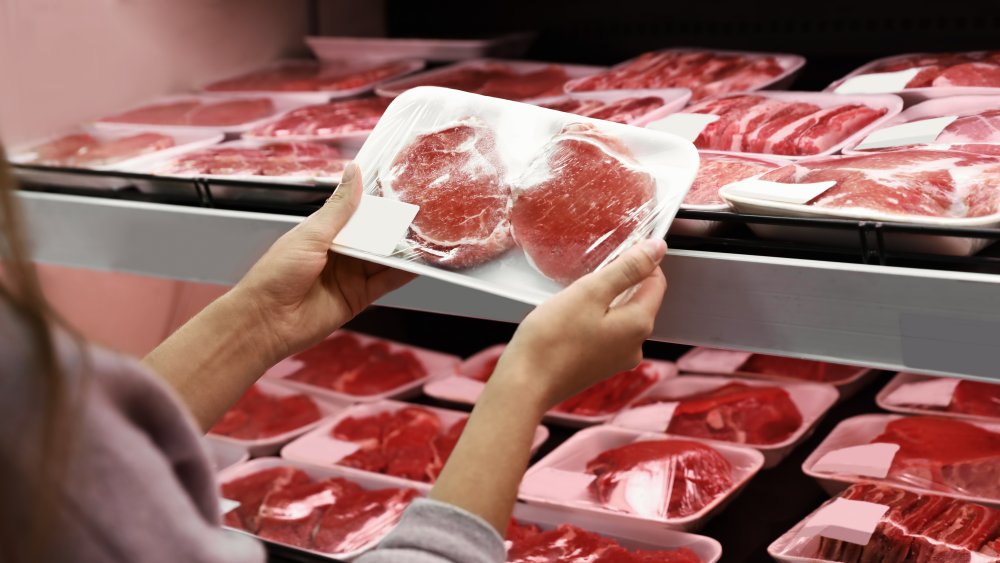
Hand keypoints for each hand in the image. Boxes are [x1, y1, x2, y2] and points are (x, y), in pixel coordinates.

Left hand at [231, 163, 415, 363]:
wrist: (267, 321)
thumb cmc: (277, 274)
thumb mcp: (311, 234)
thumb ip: (340, 207)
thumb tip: (353, 171)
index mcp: (325, 231)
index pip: (358, 211)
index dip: (378, 202)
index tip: (401, 187)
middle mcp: (341, 251)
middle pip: (375, 234)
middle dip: (396, 225)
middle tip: (424, 210)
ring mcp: (352, 274)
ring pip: (385, 257)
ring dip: (404, 248)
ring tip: (429, 234)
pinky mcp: (360, 296)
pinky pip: (387, 281)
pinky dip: (405, 273)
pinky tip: (421, 262)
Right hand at [491, 239, 667, 412]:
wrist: (524, 384)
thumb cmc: (551, 339)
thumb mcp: (590, 292)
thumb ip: (627, 268)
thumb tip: (657, 249)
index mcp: (639, 325)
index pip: (656, 282)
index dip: (640, 262)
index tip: (615, 253)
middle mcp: (635, 346)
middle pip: (638, 300)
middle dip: (618, 283)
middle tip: (586, 277)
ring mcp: (617, 359)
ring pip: (620, 317)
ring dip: (603, 302)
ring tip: (574, 299)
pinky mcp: (599, 367)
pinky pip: (605, 333)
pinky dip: (593, 320)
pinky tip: (570, 320)